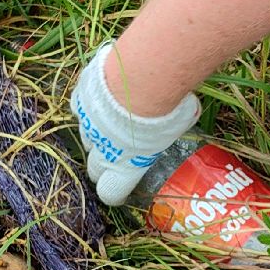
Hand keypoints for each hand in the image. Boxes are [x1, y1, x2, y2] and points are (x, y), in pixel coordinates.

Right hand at [69, 41, 199, 204]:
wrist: (137, 77)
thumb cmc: (166, 107)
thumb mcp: (182, 120)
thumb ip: (178, 124)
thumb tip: (189, 113)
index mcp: (127, 166)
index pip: (110, 191)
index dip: (114, 192)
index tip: (118, 189)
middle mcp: (104, 150)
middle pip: (94, 168)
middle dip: (103, 164)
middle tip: (118, 153)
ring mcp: (88, 127)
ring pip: (87, 137)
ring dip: (98, 135)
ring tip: (114, 122)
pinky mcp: (80, 102)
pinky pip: (81, 109)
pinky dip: (90, 106)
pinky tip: (103, 97)